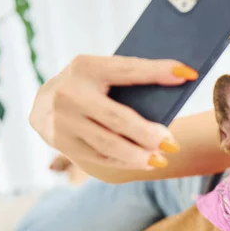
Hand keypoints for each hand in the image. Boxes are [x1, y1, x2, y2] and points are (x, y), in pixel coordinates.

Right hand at [29, 55, 197, 169]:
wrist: (41, 102)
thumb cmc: (87, 86)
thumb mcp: (101, 74)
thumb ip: (129, 80)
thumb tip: (176, 86)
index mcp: (86, 67)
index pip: (128, 70)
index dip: (158, 71)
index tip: (188, 75)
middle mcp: (69, 93)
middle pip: (117, 118)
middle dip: (148, 133)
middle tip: (172, 143)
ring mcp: (61, 121)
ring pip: (108, 144)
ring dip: (138, 155)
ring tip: (161, 159)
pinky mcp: (61, 143)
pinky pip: (99, 157)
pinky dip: (124, 161)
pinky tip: (143, 163)